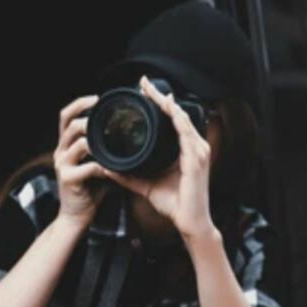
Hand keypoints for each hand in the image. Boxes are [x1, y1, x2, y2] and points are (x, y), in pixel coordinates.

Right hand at [54, 95, 108, 229]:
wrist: (76, 216)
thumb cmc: (89, 190)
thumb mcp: (97, 164)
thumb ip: (106, 151)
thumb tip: (130, 137)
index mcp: (66, 146)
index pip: (66, 116)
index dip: (80, 104)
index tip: (97, 99)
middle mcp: (61, 152)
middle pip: (68, 123)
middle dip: (86, 113)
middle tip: (104, 112)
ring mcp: (63, 165)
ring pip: (78, 142)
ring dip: (96, 138)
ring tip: (111, 140)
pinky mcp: (68, 179)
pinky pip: (88, 167)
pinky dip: (102, 166)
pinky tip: (112, 167)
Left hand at [103, 76, 215, 241]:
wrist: (189, 224)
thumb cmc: (174, 205)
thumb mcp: (146, 186)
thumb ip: (129, 176)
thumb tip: (108, 168)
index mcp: (187, 151)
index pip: (174, 121)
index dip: (161, 104)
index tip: (144, 92)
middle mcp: (195, 147)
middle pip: (178, 114)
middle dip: (161, 97)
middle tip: (143, 83)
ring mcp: (198, 152)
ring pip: (181, 119)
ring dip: (166, 102)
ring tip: (151, 90)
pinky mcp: (197, 159)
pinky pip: (185, 133)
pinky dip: (175, 118)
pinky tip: (166, 107)